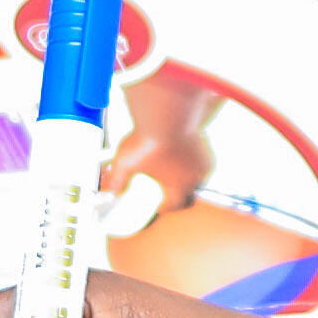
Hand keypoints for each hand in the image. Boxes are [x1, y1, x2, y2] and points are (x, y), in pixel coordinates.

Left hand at [107, 70, 219, 224]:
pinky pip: (201, 158)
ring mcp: (202, 160)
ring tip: (173, 168)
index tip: (159, 204)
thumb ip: (118, 181)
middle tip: (166, 185)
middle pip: (188, 192)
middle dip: (178, 191)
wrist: (165, 112)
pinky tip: (182, 153)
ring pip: (197, 175)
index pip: (174, 205)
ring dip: (186, 174)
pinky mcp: (205, 144)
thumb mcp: (125, 163)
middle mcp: (195, 177)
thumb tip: (112, 191)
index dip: (165, 205)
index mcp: (178, 188)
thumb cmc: (148, 140)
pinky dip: (192, 159)